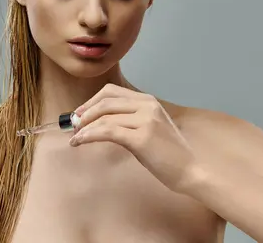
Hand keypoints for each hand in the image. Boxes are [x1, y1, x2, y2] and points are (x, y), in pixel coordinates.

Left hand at [70, 83, 196, 191]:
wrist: (190, 170)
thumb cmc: (168, 154)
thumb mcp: (149, 128)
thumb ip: (128, 121)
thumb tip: (98, 122)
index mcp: (148, 101)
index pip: (111, 92)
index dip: (91, 101)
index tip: (79, 113)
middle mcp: (147, 105)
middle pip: (105, 101)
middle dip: (84, 112)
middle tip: (72, 125)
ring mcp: (145, 120)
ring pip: (104, 117)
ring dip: (84, 127)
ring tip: (75, 138)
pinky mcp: (141, 137)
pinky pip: (107, 131)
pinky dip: (89, 135)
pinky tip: (81, 141)